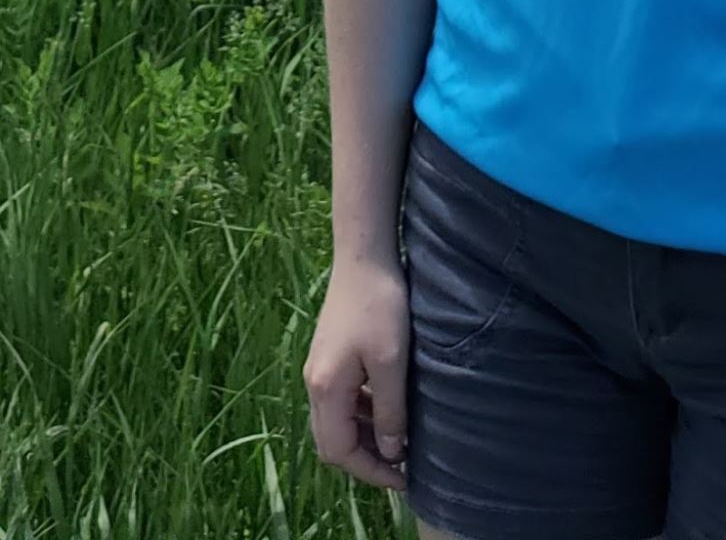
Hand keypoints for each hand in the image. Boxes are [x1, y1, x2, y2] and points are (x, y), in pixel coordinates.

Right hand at [304, 252, 410, 492]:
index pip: (339, 451)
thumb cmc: (380, 305)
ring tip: (400, 440)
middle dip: (366, 458)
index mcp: (325, 389)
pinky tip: (388, 407)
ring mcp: (320, 370)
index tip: (403, 477)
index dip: (370, 470)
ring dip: (366, 436)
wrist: (364, 256)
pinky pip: (342, 400)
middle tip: (402, 465)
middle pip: (333, 441)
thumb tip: (393, 452)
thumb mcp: (392, 361)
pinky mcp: (330, 357)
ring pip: (337, 421)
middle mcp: (314, 384)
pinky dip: (363, 413)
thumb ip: (390, 409)